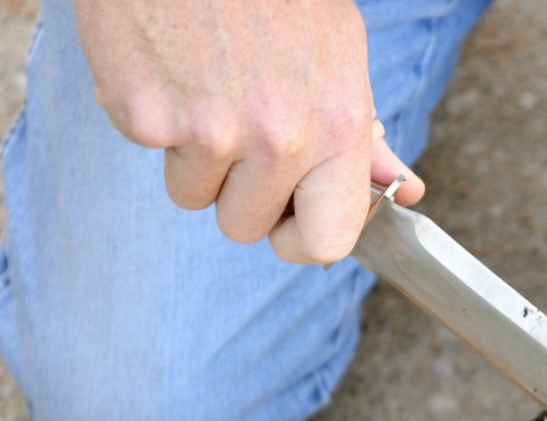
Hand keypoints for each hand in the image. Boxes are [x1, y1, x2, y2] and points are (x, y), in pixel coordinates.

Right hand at [75, 0, 423, 263]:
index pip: (326, 242)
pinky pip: (150, 151)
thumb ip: (362, 135)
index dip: (299, 240)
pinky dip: (153, 116)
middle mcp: (279, 138)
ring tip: (205, 86)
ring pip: (193, 196)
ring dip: (194, 156)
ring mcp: (208, 130)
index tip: (286, 221)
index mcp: (338, 127)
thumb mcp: (339, 53)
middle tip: (237, 127)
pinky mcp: (145, 114)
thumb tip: (400, 190)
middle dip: (238, 191)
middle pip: (246, 227)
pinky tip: (171, 66)